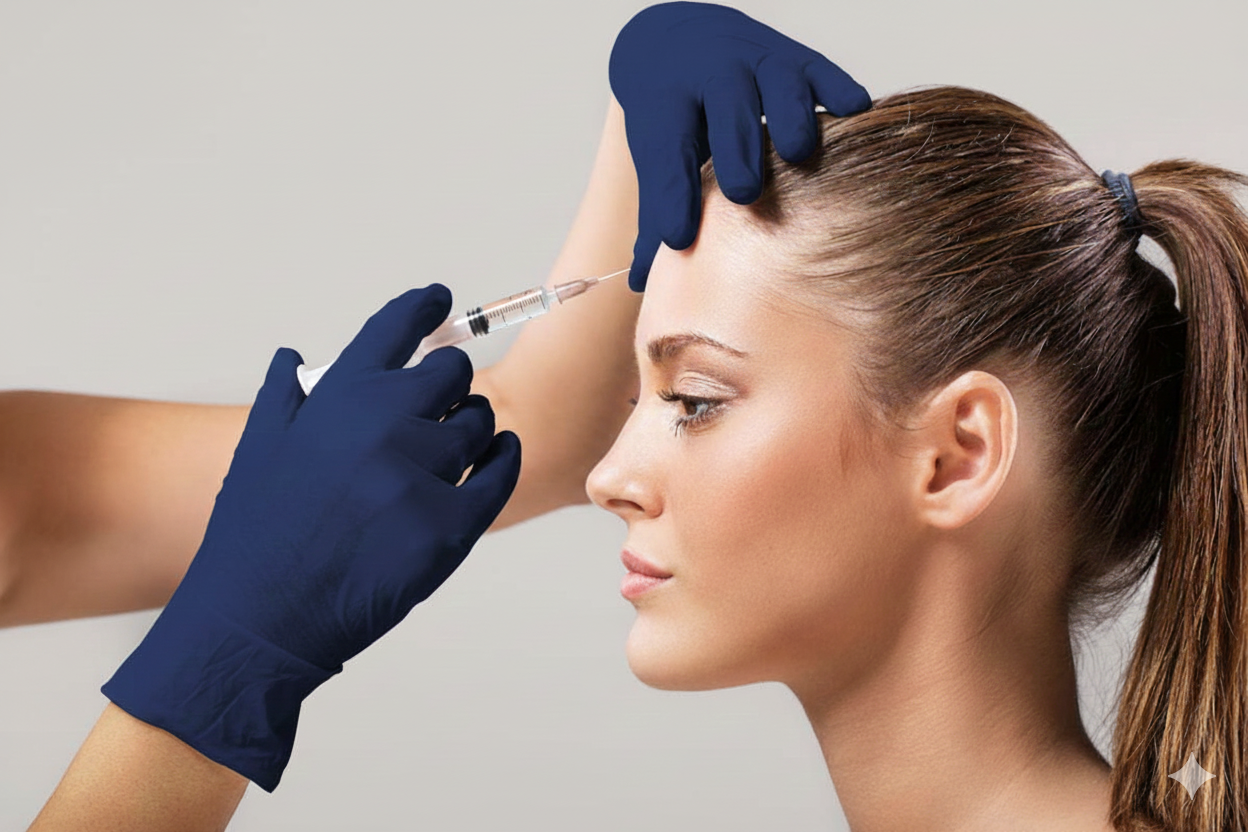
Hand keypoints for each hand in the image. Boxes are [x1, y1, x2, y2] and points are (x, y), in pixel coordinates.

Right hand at [101, 284, 520, 791]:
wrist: (258, 621)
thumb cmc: (254, 538)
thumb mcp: (258, 452)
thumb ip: (286, 397)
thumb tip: (297, 355)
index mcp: (335, 398)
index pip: (395, 328)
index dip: (424, 307)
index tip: (439, 299)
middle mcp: (380, 425)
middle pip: (451, 373)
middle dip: (448, 384)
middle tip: (441, 403)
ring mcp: (417, 476)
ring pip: (479, 423)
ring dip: (472, 428)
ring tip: (450, 449)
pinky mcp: (448, 528)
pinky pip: (499, 473)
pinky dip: (501, 460)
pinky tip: (495, 458)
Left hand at [608, 2, 871, 289]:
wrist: (684, 39)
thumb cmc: (672, 112)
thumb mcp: (655, 151)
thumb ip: (656, 212)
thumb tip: (638, 282)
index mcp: (666, 100)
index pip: (667, 150)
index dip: (673, 194)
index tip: (678, 237)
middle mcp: (712, 71)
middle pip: (725, 106)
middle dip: (735, 147)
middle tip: (744, 192)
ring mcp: (759, 61)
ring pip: (778, 80)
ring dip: (790, 115)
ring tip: (799, 152)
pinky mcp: (800, 59)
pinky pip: (823, 71)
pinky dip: (839, 91)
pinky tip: (854, 114)